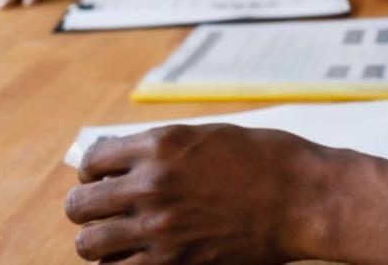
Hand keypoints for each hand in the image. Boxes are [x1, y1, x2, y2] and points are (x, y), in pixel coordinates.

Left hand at [66, 124, 320, 263]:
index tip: (103, 179)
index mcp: (160, 145)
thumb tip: (124, 159)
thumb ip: (164, 148)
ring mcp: (160, 228)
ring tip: (116, 239)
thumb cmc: (268, 161)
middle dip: (88, 207)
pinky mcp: (175, 264)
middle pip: (81, 205)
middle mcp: (151, 184)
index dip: (94, 172)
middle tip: (105, 211)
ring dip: (99, 241)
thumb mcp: (209, 136)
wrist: (306, 198)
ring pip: (90, 244)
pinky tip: (136, 258)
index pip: (94, 161)